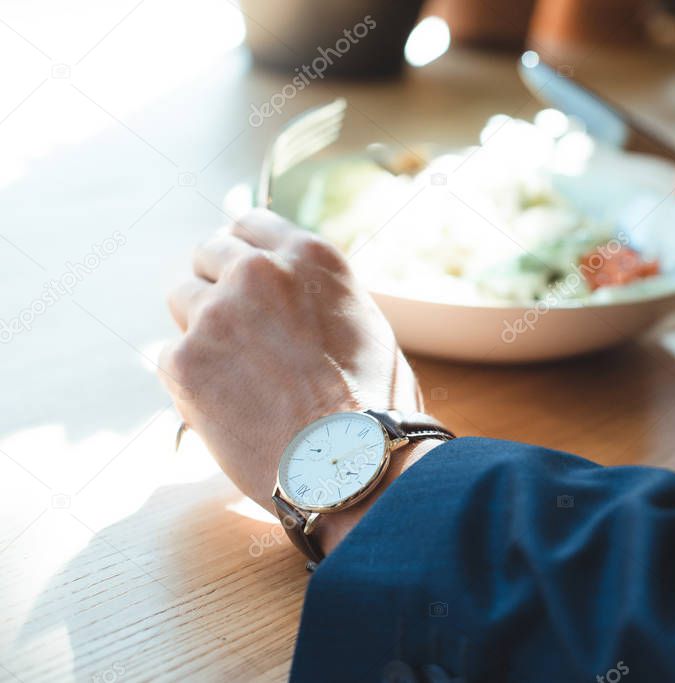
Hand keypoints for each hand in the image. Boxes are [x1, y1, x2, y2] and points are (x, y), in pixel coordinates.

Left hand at [159, 209, 430, 554]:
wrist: (350, 461)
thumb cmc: (373, 403)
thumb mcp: (361, 322)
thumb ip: (316, 296)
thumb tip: (291, 300)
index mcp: (309, 256)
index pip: (249, 224)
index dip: (243, 253)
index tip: (242, 276)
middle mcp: (258, 271)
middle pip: (207, 253)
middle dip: (215, 283)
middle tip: (231, 324)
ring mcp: (217, 313)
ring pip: (181, 297)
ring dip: (199, 325)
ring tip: (232, 368)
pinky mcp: (185, 360)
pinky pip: (172, 355)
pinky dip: (192, 378)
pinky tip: (228, 406)